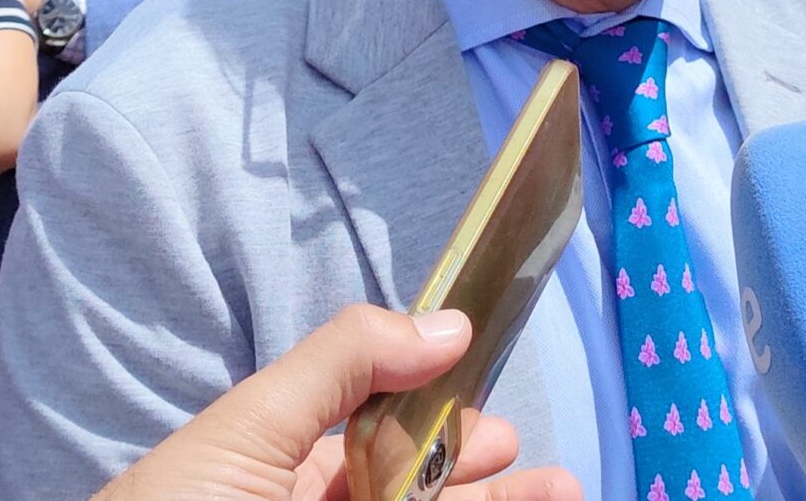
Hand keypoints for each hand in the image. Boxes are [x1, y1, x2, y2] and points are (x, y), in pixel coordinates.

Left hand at [92, 305, 581, 500]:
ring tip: (562, 495)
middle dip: (484, 482)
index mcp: (269, 476)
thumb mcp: (243, 434)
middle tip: (544, 477)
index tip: (495, 418)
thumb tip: (446, 321)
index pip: (369, 441)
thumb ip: (341, 367)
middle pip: (411, 492)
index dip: (438, 422)